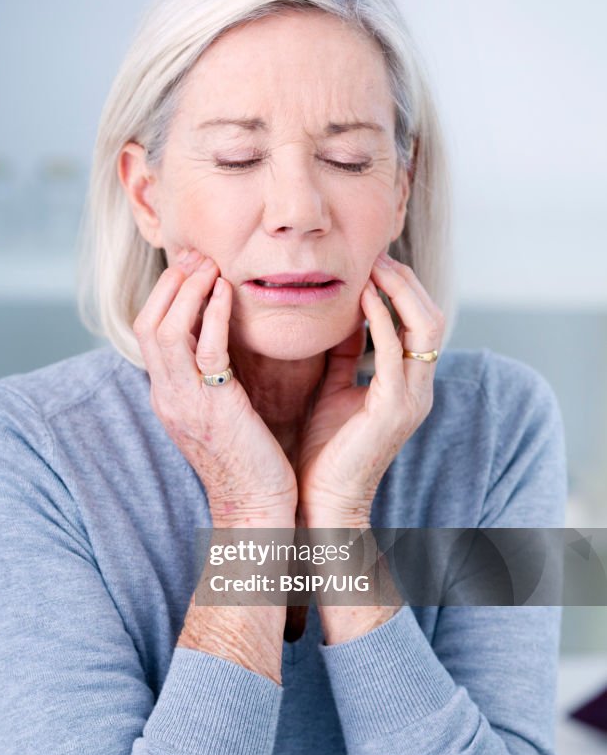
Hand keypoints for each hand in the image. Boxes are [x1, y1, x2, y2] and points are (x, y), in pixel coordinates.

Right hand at [133, 248, 297, 526]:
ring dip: (186, 291)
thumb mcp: (221, 412)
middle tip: (197, 255)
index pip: (149, 331)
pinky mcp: (213, 407)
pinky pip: (204, 349)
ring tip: (210, 264)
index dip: (167, 294)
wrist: (256, 508)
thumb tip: (226, 343)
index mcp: (168, 395)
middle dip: (171, 284)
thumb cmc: (249, 460)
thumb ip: (215, 376)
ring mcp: (184, 402)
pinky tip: (227, 292)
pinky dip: (211, 314)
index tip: (193, 267)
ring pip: (165, 331)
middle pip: (147, 323)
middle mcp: (167, 395)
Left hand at [297, 251, 444, 527]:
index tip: (371, 259)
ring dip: (400, 290)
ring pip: (425, 327)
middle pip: (431, 316)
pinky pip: (396, 351)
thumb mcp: (334, 389)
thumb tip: (340, 316)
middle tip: (375, 252)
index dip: (401, 287)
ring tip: (373, 264)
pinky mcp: (394, 409)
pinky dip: (384, 318)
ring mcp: (411, 398)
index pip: (418, 321)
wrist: (323, 502)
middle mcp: (417, 388)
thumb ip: (343, 355)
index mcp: (406, 384)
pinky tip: (364, 296)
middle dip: (406, 280)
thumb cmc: (324, 451)